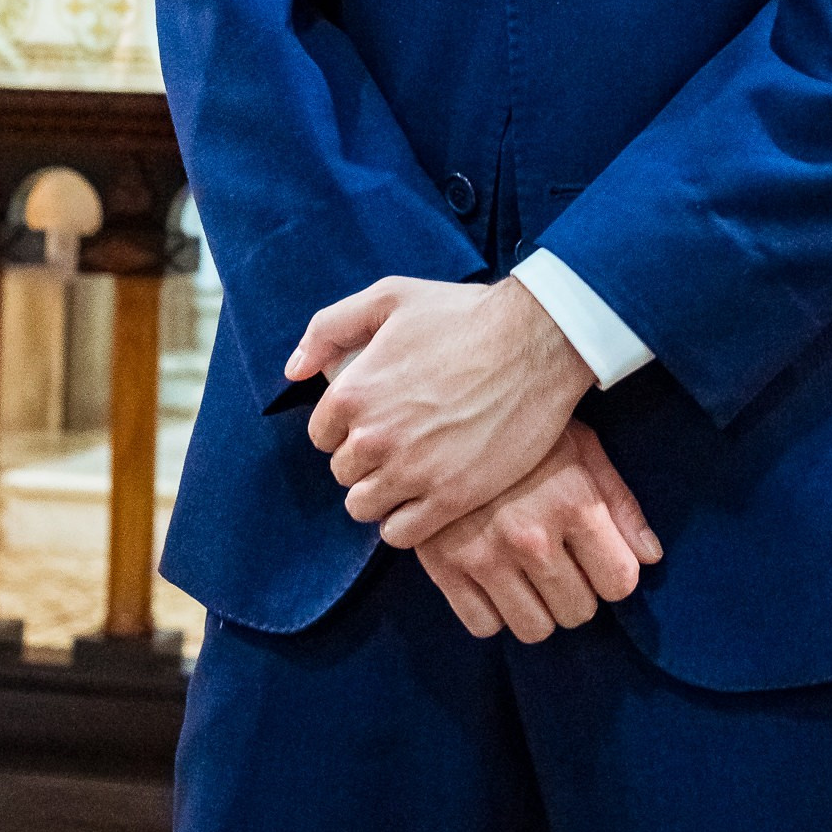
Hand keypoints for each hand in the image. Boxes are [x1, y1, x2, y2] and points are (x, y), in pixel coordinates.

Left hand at [286, 275, 591, 546]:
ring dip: (382, 494)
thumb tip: (293, 370)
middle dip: (365, 461)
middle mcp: (374, 438)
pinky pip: (401, 534)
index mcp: (352, 393)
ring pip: (365, 507)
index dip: (347, 428)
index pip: (322, 436)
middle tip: (401, 443)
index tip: (377, 419)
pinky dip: (406, 523)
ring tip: (411, 474)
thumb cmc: (465, 314)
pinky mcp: (450, 498)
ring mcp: (412, 472)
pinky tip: (427, 498)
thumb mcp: (389, 297)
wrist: (538, 342)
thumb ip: (328, 328)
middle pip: (344, 473)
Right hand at [417, 422, 661, 641]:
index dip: (615, 573)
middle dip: (578, 591)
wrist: (444, 408)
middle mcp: (531, 536)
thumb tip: (650, 557)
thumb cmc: (524, 428)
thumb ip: (619, 503)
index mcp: (572, 502)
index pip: (619, 582)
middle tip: (562, 563)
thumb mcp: (582, 447)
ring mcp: (484, 555)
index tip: (600, 559)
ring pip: (534, 629)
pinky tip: (495, 580)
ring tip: (530, 575)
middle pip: (579, 611)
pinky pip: (483, 626)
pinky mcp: (443, 567)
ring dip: (539, 608)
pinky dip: (493, 612)